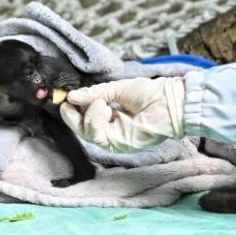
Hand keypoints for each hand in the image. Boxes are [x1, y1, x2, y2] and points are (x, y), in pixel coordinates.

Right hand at [59, 77, 185, 151]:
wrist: (169, 100)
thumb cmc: (150, 93)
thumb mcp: (116, 88)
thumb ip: (94, 94)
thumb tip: (71, 96)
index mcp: (111, 117)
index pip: (85, 118)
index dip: (73, 111)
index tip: (66, 98)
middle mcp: (112, 130)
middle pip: (82, 130)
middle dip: (72, 116)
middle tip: (69, 103)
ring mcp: (115, 139)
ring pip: (87, 134)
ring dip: (88, 116)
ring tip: (101, 103)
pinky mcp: (120, 145)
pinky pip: (98, 137)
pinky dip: (95, 121)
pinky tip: (105, 108)